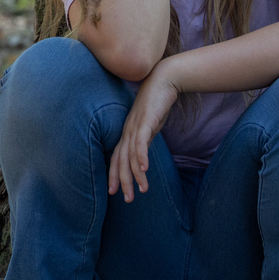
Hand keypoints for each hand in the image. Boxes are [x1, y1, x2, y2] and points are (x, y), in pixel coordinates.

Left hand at [107, 68, 178, 202]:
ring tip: (141, 191)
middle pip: (120, 160)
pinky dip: (141, 157)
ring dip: (135, 175)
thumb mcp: (150, 125)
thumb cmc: (157, 103)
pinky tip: (144, 170)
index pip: (117, 158)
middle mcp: (127, 131)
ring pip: (131, 155)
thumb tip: (143, 153)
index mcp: (127, 133)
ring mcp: (134, 126)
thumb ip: (145, 138)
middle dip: (122, 181)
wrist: (164, 80)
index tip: (114, 192)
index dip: (114, 175)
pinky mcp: (145, 121)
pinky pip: (141, 142)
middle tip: (126, 199)